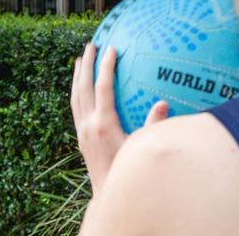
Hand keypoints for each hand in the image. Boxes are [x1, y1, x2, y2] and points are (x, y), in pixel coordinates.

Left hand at [71, 43, 168, 195]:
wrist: (108, 194)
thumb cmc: (130, 171)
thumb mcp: (142, 148)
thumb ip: (153, 126)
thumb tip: (163, 103)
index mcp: (103, 124)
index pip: (103, 88)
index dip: (106, 66)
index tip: (110, 48)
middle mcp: (88, 125)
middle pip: (83, 87)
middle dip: (85, 64)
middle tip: (90, 45)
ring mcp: (81, 131)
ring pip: (75, 96)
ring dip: (77, 76)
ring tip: (80, 59)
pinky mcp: (80, 137)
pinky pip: (75, 107)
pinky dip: (77, 92)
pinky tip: (81, 86)